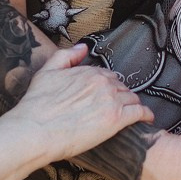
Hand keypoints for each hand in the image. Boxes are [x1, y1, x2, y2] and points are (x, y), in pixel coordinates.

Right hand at [10, 43, 153, 161]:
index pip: (107, 76)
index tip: (107, 96)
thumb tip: (83, 48)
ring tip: (133, 113)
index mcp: (88, 72)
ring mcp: (111, 100)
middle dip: (121, 96)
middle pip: (122, 87)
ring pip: (132, 98)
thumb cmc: (36, 105)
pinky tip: (147, 119)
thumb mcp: (46, 72)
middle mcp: (103, 83)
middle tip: (118, 107)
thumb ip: (66, 57)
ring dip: (133, 104)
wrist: (33, 131)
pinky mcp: (116, 119)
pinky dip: (146, 114)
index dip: (108, 87)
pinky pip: (140, 112)